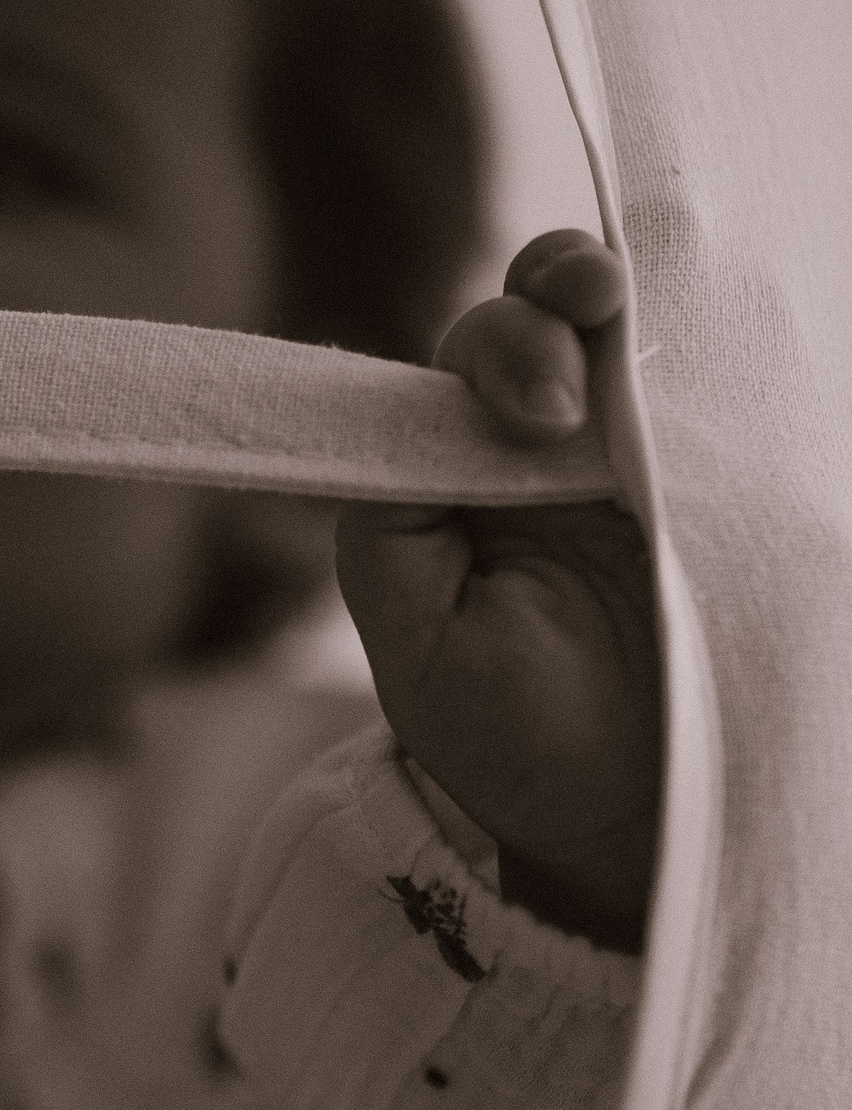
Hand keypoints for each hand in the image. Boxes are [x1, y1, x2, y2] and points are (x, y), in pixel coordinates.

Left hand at [334, 231, 660, 949]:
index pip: (462, 367)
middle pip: (534, 324)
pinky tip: (677, 329)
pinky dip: (686, 339)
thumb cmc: (519, 742)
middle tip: (558, 399)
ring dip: (598, 290)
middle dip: (537, 316)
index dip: (486, 347)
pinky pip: (702, 383)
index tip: (525, 405)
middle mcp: (548, 446)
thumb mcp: (420, 644)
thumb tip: (410, 415)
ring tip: (606, 302)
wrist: (643, 819)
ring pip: (613, 332)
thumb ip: (390, 526)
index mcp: (466, 476)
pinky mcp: (720, 475)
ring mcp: (635, 453)